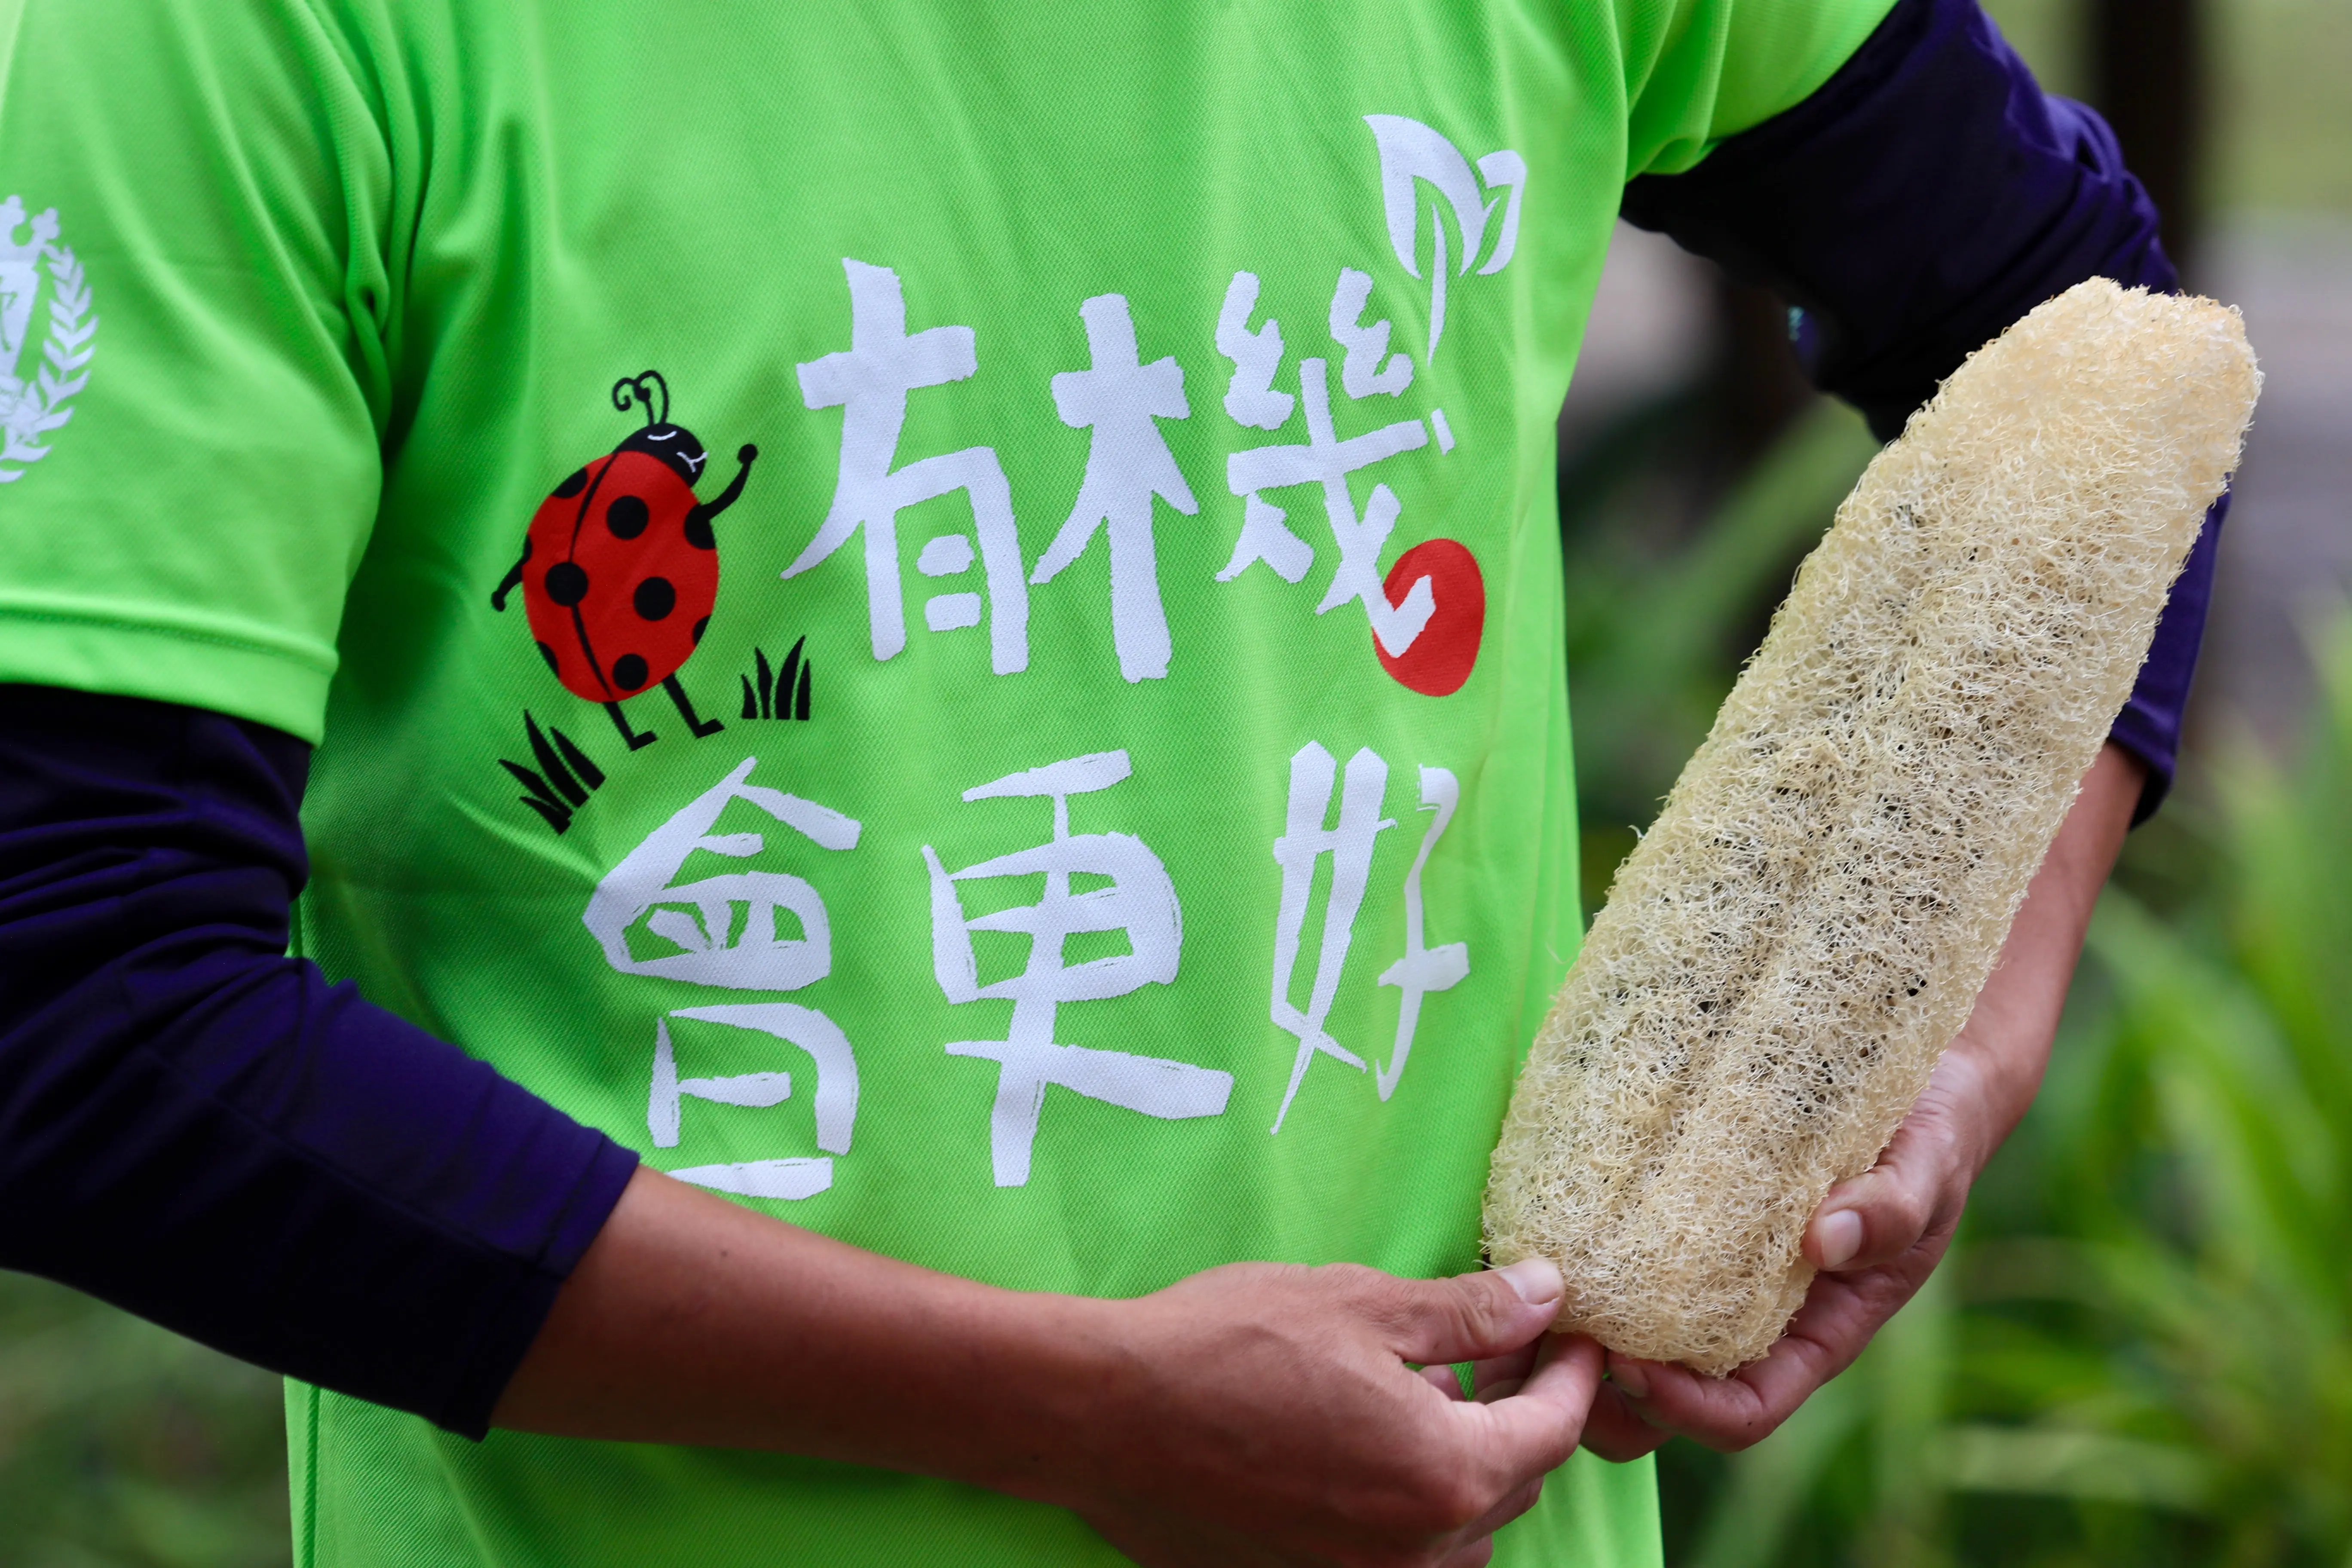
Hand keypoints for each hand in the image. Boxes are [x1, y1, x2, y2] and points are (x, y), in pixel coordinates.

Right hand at [1071, 1258, 1603, 1567]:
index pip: (1550, 1431)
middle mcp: (1414, 1550)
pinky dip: (1407, 1501)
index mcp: (1442, 1475)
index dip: (1571, 1375)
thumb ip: (1468, 1313)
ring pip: (1458, 1532)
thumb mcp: (1360, 1305)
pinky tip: (1372, 1437)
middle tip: (1503, 1344)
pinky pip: (1394, 1552)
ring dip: (1467, 1466)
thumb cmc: (1226, 1345)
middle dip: (1520, 1412)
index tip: (1572, 1333)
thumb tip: (1546, 1296)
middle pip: (1511, 1484)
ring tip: (1437, 1391)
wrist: (1104, 1414)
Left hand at [1575, 742, 2145, 1458]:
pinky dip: (1577, 1277)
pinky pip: (1622, 1278)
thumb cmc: (1929, 1134)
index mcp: (1815, 1332)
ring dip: (1572, 1348)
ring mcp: (1713, 1281)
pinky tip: (1536, 1240)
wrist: (1916, 1078)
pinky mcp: (1679, 1227)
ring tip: (1526, 1300)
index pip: (1743, 1412)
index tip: (1629, 1361)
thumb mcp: (1926, 1167)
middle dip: (1602, 1396)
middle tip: (1548, 1342)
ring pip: (1629, 1356)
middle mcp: (1755, 1321)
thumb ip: (1890, 1206)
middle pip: (1666, 1405)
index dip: (1683, 1407)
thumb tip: (1825, 1239)